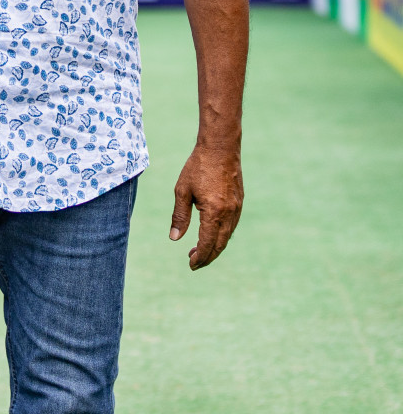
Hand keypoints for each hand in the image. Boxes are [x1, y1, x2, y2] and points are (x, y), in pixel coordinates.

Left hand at [169, 142, 242, 269]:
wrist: (220, 148)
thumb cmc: (197, 167)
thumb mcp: (182, 191)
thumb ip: (180, 216)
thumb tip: (175, 239)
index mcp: (214, 212)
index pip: (207, 243)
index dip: (200, 257)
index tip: (191, 265)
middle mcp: (229, 213)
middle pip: (220, 244)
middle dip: (208, 256)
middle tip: (194, 263)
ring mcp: (237, 208)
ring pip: (227, 236)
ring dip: (215, 247)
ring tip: (199, 251)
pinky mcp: (239, 202)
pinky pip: (231, 226)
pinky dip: (222, 235)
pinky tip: (211, 235)